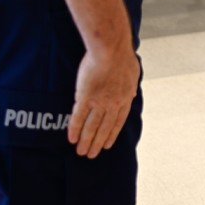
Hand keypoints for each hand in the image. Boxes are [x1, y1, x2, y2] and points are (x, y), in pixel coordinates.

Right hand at [67, 44, 139, 158]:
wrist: (111, 50)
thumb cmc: (122, 56)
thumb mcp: (133, 72)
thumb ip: (130, 84)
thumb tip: (132, 92)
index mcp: (125, 97)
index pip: (118, 121)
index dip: (112, 134)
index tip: (107, 145)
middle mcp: (113, 103)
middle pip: (104, 128)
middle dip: (97, 143)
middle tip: (91, 155)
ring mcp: (99, 102)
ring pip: (91, 127)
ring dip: (86, 141)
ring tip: (81, 152)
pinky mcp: (85, 98)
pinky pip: (78, 117)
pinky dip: (75, 129)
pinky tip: (71, 139)